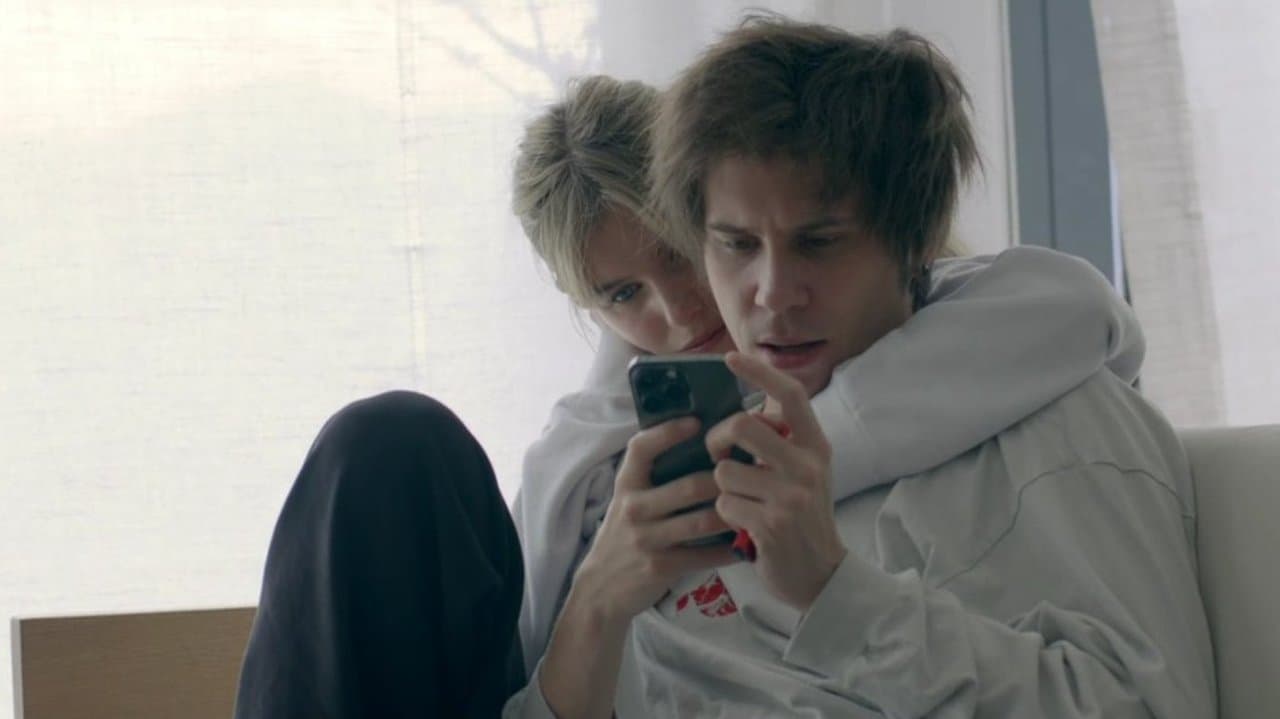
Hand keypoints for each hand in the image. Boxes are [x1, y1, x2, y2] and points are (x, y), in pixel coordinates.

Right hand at [570, 416, 737, 624]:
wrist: (601, 588)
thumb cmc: (623, 535)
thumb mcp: (628, 500)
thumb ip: (653, 477)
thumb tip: (697, 444)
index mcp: (626, 484)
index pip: (641, 448)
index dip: (669, 432)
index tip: (697, 422)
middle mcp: (634, 508)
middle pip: (688, 486)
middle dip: (723, 481)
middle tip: (750, 473)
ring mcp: (647, 538)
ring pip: (702, 521)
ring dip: (732, 514)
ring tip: (754, 505)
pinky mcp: (661, 566)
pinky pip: (704, 555)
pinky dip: (729, 550)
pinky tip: (746, 542)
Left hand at [705, 351, 847, 610]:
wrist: (821, 575)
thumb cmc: (803, 518)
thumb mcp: (805, 473)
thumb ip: (783, 441)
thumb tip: (750, 404)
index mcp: (816, 447)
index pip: (790, 395)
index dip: (759, 371)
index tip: (730, 358)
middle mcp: (808, 466)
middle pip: (743, 426)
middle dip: (717, 440)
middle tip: (719, 456)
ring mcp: (791, 496)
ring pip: (724, 471)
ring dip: (723, 488)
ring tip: (742, 503)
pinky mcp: (771, 524)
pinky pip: (724, 503)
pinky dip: (725, 514)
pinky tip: (744, 525)